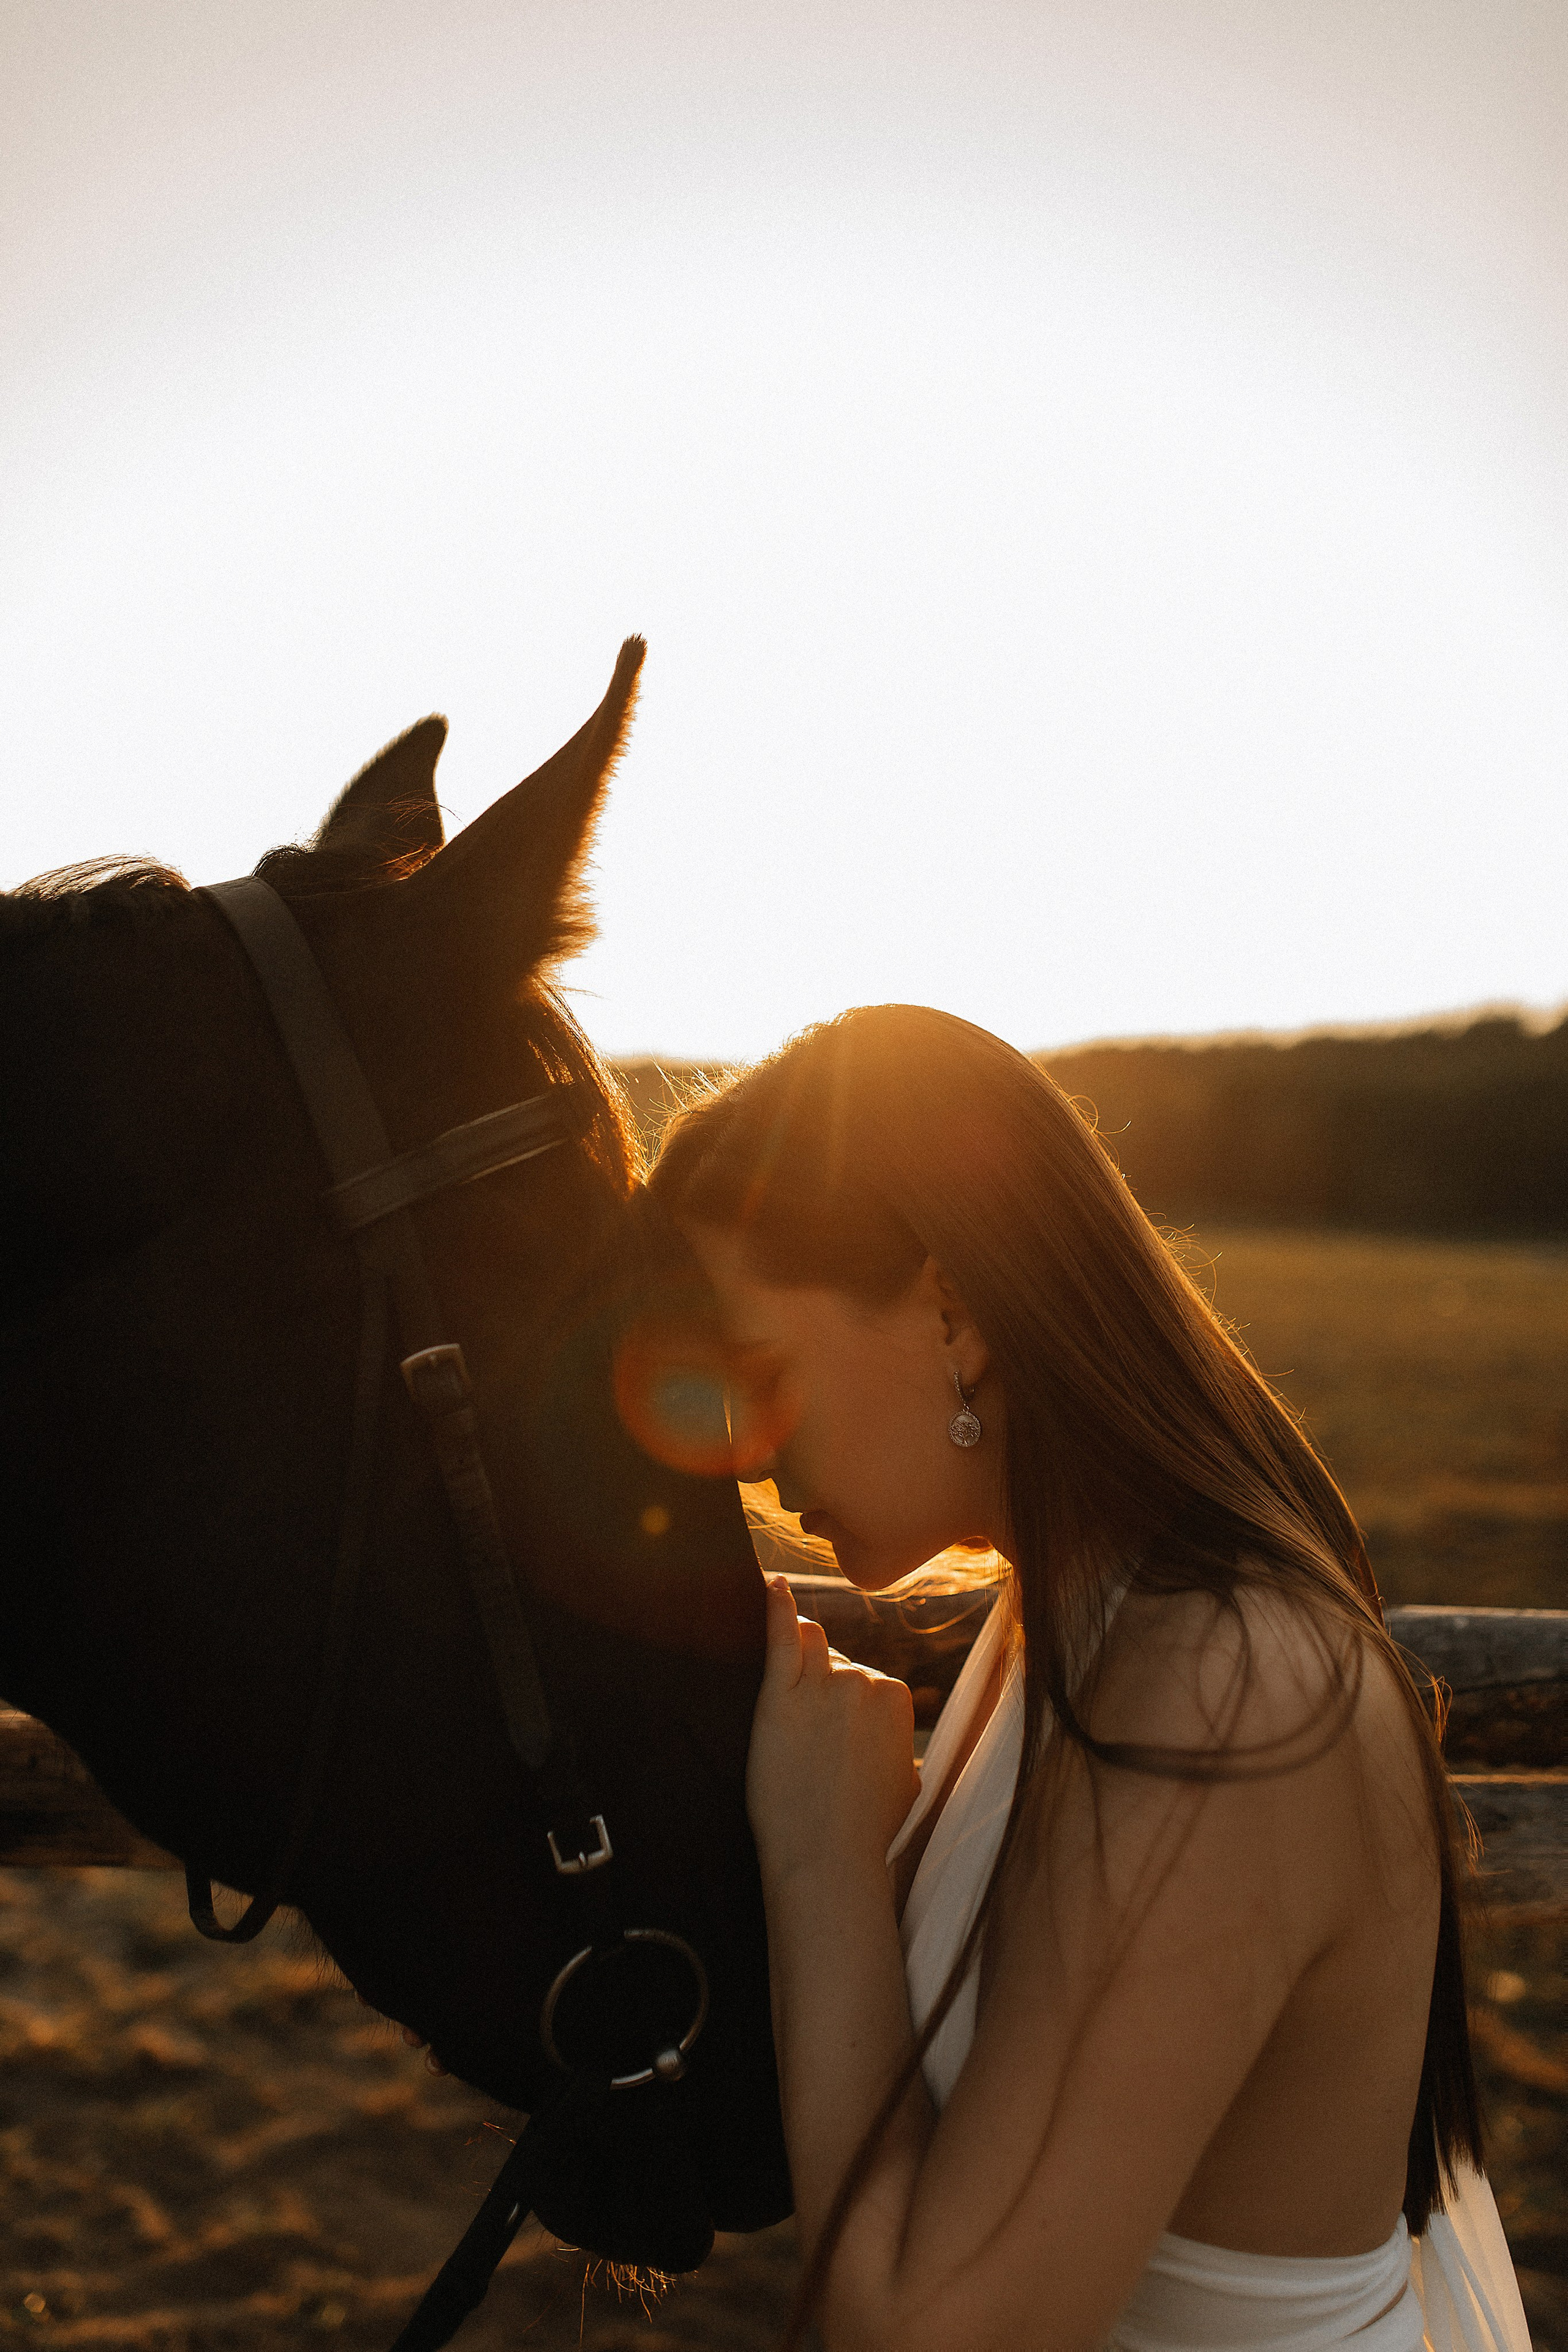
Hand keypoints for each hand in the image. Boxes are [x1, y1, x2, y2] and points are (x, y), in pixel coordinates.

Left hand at [747, 1574, 918, 1883]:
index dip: (841, 1706)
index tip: (833, 1739)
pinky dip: (776, 1608)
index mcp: (896, 1696)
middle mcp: (862, 1681)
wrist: (827, 1858)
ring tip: (790, 1694)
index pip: (861, 1675)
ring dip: (800, 1660)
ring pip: (807, 1644)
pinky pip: (780, 1640)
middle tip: (809, 1741)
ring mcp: (820, 1686)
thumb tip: (902, 1750)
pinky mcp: (779, 1698)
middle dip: (820, 1689)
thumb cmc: (866, 1830)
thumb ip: (901, 1747)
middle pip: (832, 1661)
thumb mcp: (907, 1782)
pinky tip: (770, 1587)